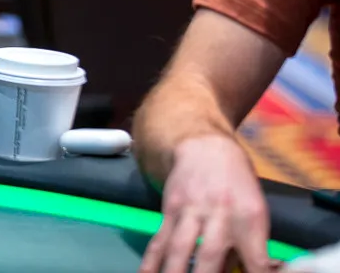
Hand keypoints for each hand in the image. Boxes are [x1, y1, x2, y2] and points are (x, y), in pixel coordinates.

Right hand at [140, 134, 271, 272]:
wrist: (205, 147)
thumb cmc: (238, 184)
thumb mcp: (254, 210)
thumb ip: (249, 245)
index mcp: (249, 218)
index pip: (257, 260)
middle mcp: (219, 215)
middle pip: (210, 255)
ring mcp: (190, 212)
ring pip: (179, 248)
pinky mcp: (169, 210)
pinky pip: (159, 240)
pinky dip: (151, 262)